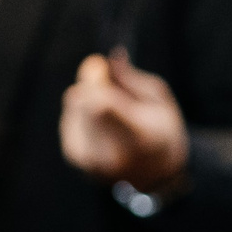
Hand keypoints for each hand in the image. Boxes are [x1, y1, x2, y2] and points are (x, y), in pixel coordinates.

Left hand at [60, 51, 188, 193]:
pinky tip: (101, 120)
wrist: (155, 176)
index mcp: (141, 140)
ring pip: (74, 104)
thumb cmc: (162, 130)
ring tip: (111, 108)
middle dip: (92, 82)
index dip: (96, 79)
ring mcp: (89, 160)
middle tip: (108, 79)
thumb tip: (110, 56)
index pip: (101, 106)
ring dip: (88, 95)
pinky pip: (69, 116)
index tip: (101, 64)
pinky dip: (81, 109)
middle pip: (82, 101)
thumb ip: (131, 79)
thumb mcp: (159, 100)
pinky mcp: (74, 157)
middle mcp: (111, 156)